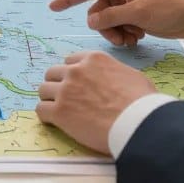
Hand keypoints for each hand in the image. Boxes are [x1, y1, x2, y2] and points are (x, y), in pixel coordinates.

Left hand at [36, 51, 156, 154]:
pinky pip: (41, 110)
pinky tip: (54, 122)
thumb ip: (114, 72)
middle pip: (53, 73)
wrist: (137, 122)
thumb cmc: (142, 101)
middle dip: (57, 84)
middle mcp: (75, 71)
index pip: (70, 61)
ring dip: (49, 99)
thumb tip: (114, 79)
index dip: (72, 73)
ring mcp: (65, 90)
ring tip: (58, 111)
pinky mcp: (59, 112)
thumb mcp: (131, 76)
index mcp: (93, 59)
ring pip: (43, 90)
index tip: (76, 84)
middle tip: (66, 98)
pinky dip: (46, 116)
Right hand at [49, 0, 183, 45]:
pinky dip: (126, 34)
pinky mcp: (138, 15)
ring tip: (133, 39)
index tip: (52, 7)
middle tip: (122, 39)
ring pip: (109, 21)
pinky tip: (139, 37)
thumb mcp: (138, 13)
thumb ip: (111, 17)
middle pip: (99, 12)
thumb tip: (91, 20)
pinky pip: (121, 26)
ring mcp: (130, 4)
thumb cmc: (169, 9)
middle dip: (106, 27)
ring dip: (117, 33)